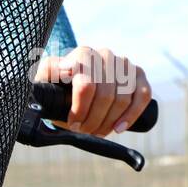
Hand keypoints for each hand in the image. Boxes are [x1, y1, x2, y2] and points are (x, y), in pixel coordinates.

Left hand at [34, 46, 151, 135]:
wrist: (73, 84)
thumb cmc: (56, 84)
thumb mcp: (45, 78)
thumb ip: (48, 71)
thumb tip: (66, 69)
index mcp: (83, 54)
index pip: (87, 85)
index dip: (80, 110)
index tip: (72, 124)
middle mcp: (105, 55)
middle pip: (106, 95)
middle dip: (94, 120)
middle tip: (84, 131)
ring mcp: (124, 63)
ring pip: (123, 98)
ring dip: (110, 121)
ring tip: (97, 132)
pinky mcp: (138, 74)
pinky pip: (143, 96)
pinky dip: (132, 115)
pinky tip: (119, 128)